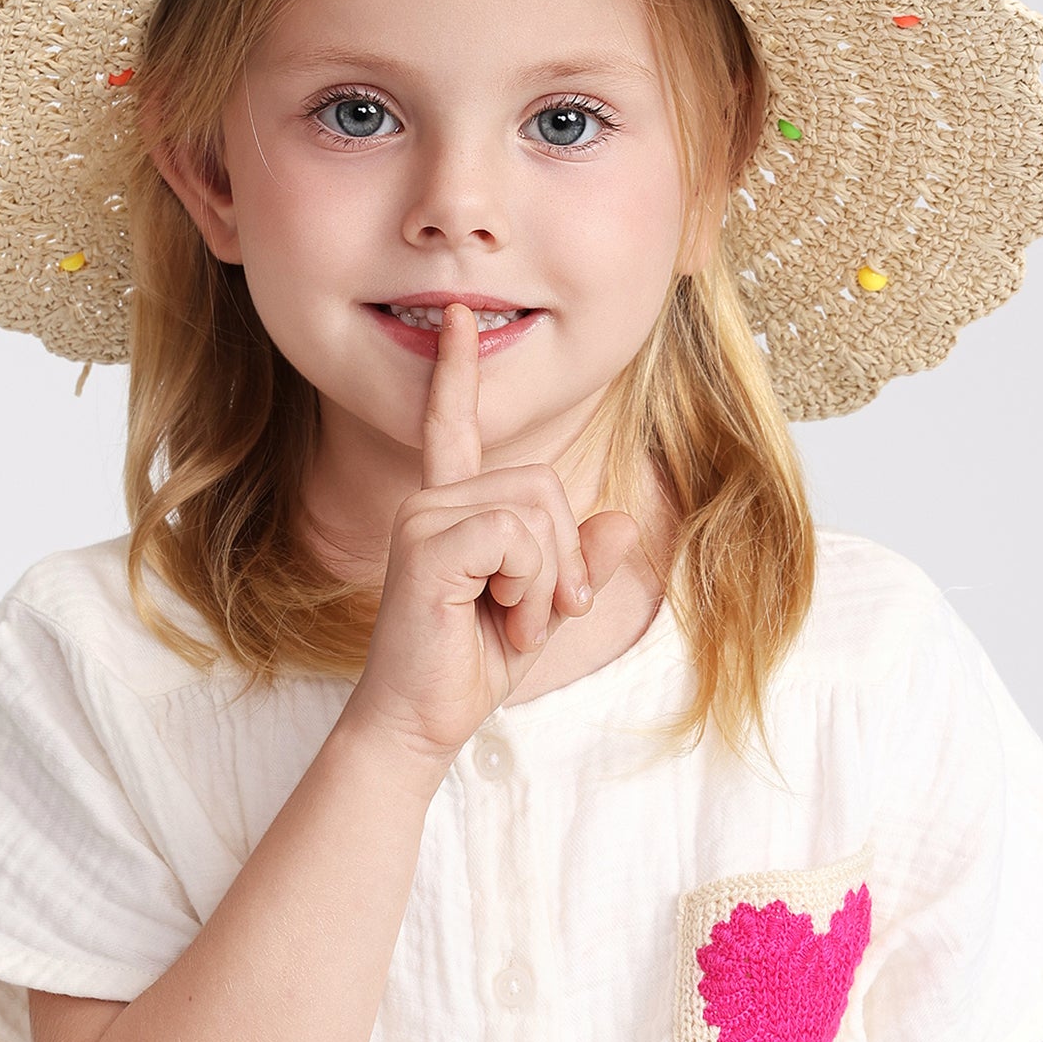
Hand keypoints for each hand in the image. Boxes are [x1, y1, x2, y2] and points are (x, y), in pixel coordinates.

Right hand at [344, 303, 641, 767]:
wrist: (421, 724)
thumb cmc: (470, 665)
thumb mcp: (543, 608)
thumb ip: (578, 562)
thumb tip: (622, 520)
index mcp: (451, 506)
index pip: (453, 425)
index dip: (458, 372)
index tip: (459, 317)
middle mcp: (431, 500)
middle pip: (543, 483)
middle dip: (564, 559)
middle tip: (539, 615)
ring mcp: (423, 518)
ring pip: (536, 510)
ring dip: (547, 581)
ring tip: (513, 623)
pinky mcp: (427, 546)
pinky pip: (517, 537)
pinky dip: (530, 586)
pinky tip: (502, 620)